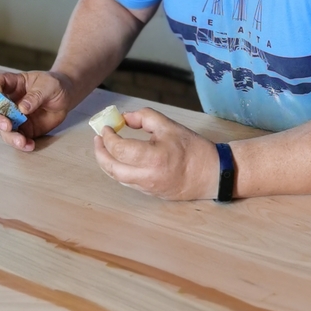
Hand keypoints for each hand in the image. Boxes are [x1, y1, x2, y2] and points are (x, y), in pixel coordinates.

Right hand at [0, 70, 69, 151]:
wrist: (66, 97)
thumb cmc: (55, 86)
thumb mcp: (48, 86)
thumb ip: (35, 96)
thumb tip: (22, 108)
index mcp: (13, 84)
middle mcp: (10, 101)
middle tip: (7, 126)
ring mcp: (15, 117)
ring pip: (4, 129)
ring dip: (10, 136)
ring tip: (21, 142)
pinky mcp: (24, 129)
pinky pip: (18, 138)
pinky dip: (22, 144)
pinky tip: (30, 145)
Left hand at [93, 108, 220, 199]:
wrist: (212, 174)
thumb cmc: (193, 148)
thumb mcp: (169, 125)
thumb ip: (144, 117)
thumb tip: (124, 118)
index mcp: (154, 157)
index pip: (119, 149)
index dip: (108, 137)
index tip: (106, 127)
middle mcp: (148, 176)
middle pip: (112, 168)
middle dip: (100, 153)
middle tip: (98, 139)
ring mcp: (148, 188)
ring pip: (117, 177)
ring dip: (107, 162)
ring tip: (105, 147)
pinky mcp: (150, 193)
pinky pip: (127, 182)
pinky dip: (118, 170)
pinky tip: (119, 159)